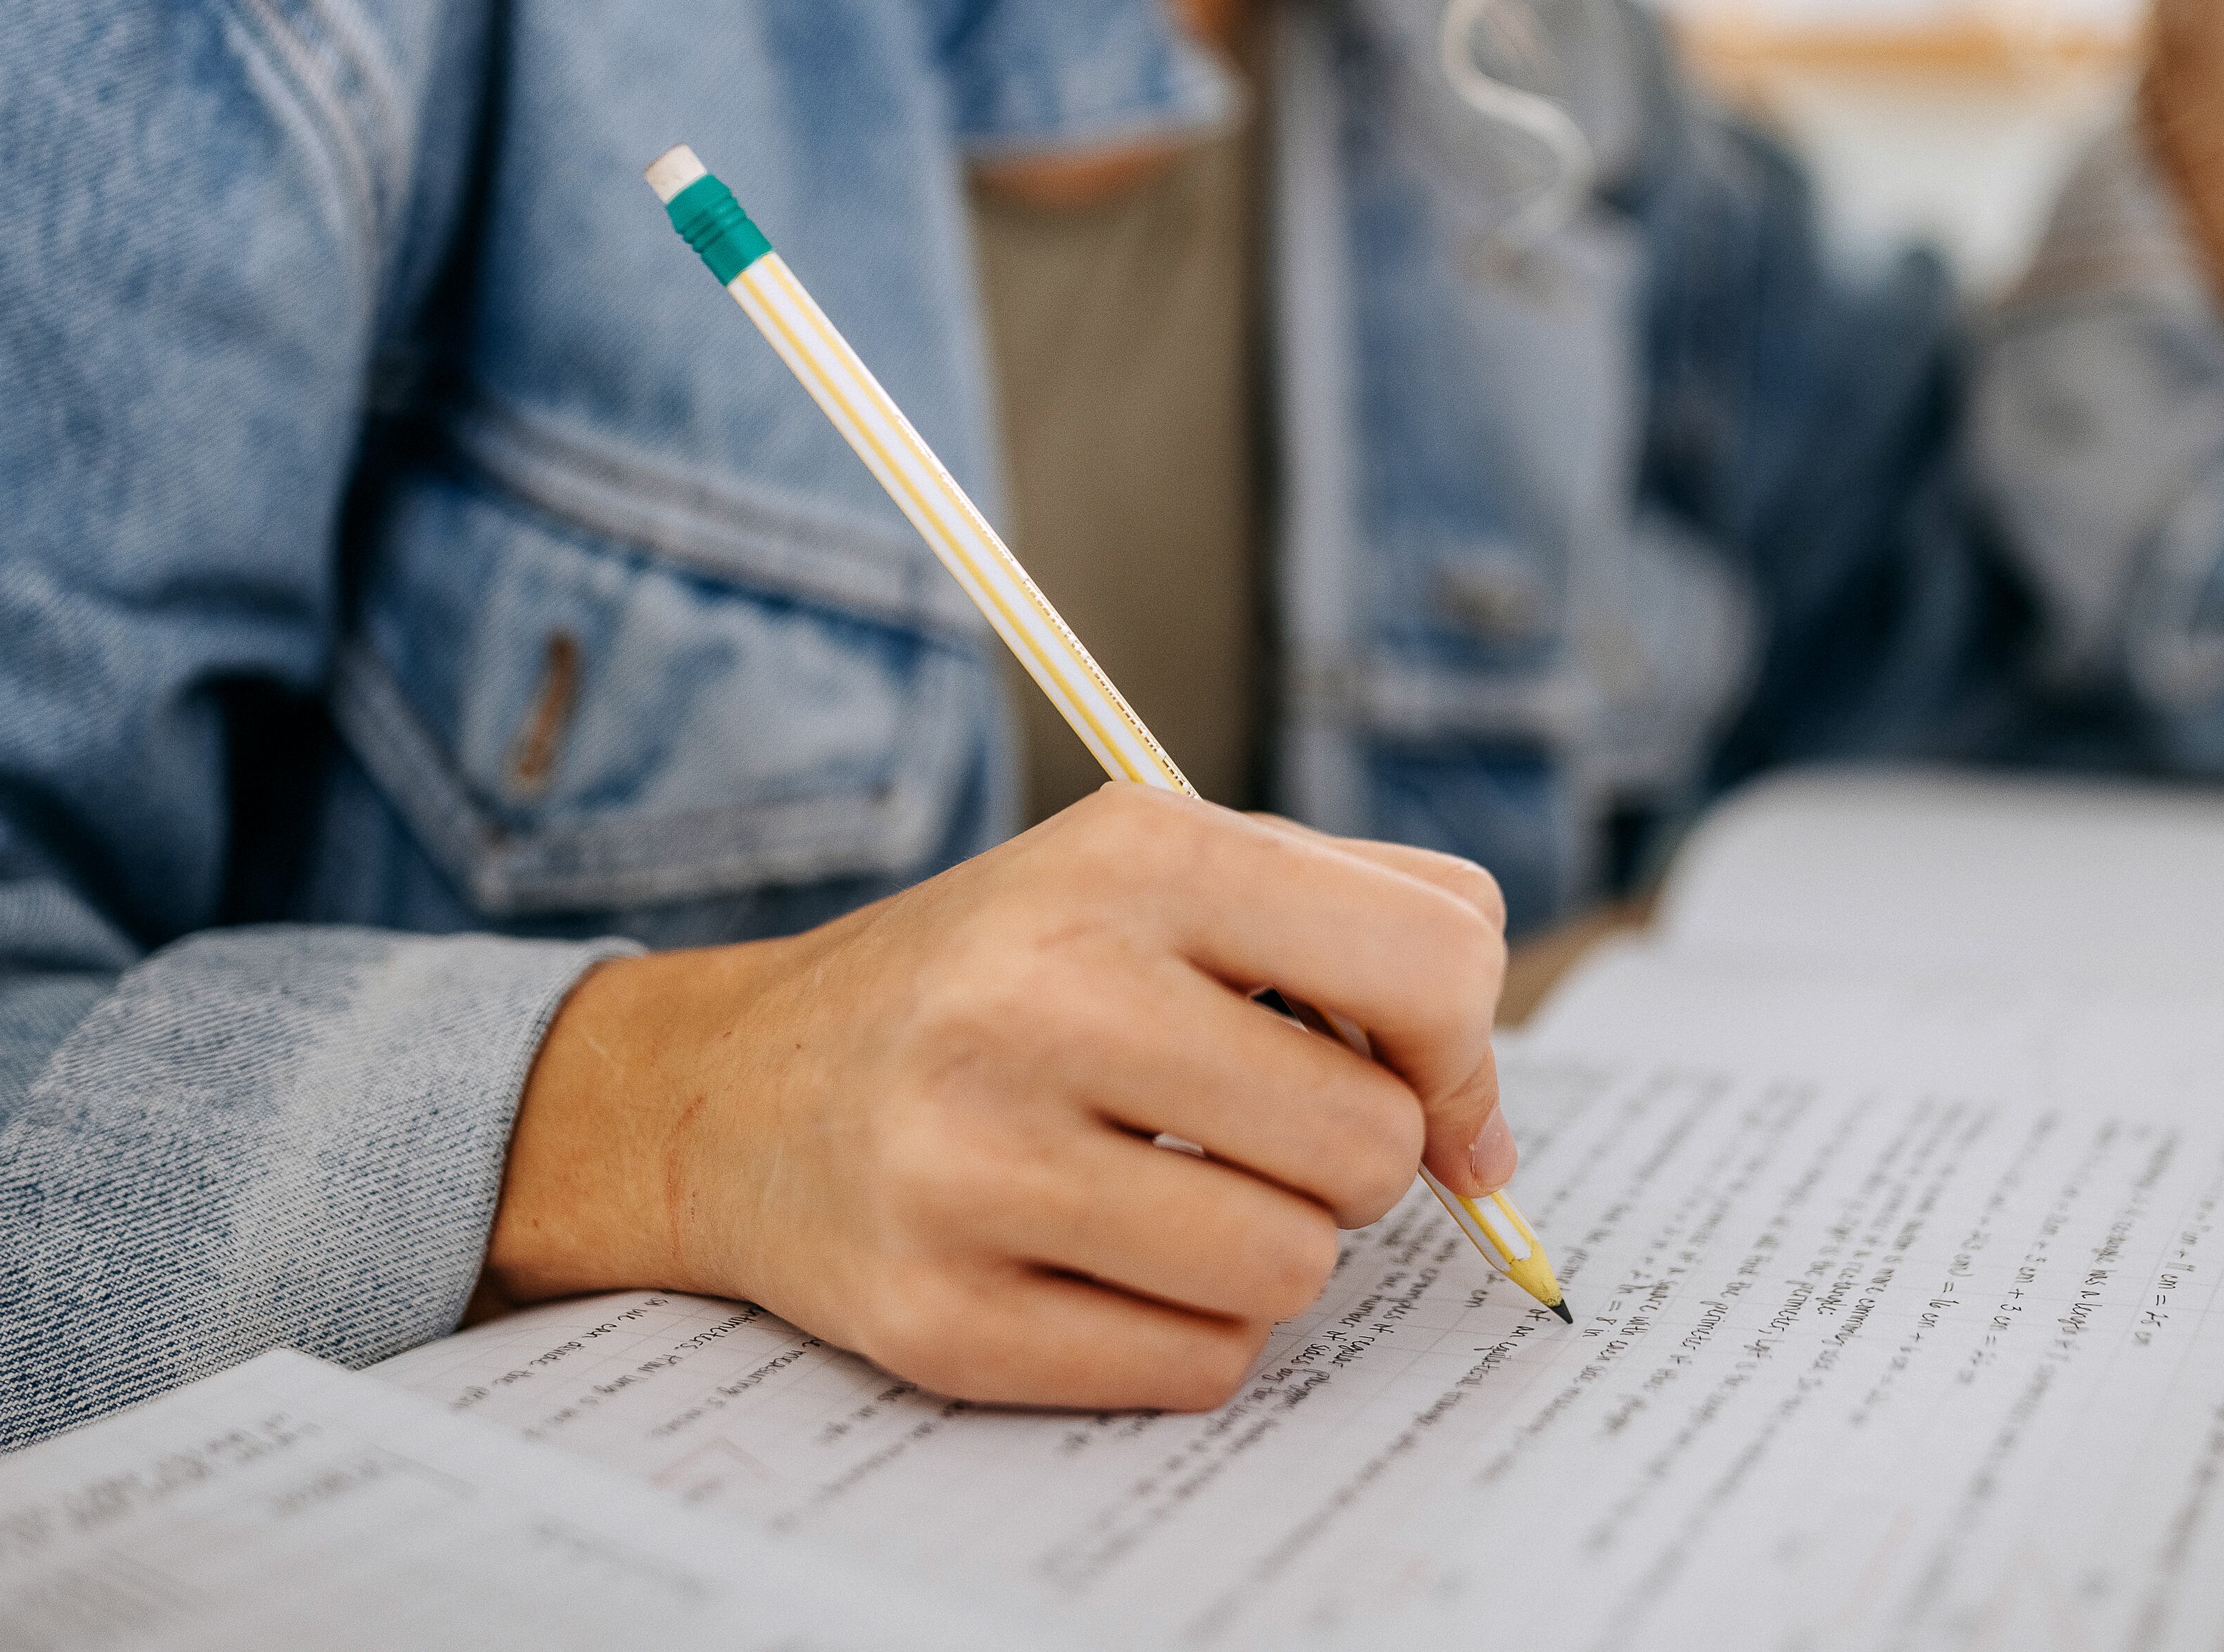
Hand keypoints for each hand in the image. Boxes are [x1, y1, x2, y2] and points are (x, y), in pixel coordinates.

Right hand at [475, 786, 1515, 1410]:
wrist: (737, 1085)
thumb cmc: (1005, 973)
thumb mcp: (1165, 871)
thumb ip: (1366, 932)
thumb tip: (1486, 1130)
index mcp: (1132, 854)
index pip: (1435, 960)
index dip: (1462, 1048)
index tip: (1423, 1080)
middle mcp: (1042, 993)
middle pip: (1371, 1146)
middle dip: (1351, 1161)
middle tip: (1256, 1130)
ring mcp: (974, 1162)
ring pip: (1292, 1270)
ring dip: (1267, 1250)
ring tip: (1170, 1189)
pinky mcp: (935, 1315)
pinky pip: (1198, 1369)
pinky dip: (1185, 1331)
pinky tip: (1100, 1259)